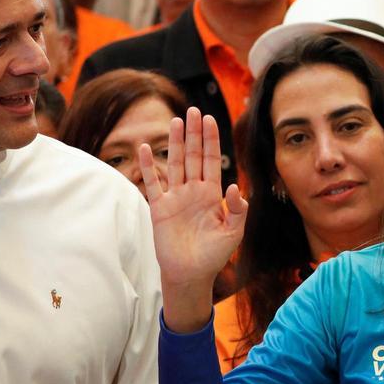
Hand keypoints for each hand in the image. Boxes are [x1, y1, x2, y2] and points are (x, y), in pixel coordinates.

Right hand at [140, 107, 247, 331]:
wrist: (191, 274)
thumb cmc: (214, 254)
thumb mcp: (234, 232)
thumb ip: (238, 209)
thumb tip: (236, 185)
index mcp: (212, 193)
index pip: (211, 160)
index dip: (211, 140)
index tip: (210, 119)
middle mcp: (193, 190)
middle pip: (193, 155)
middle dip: (193, 134)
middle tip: (192, 110)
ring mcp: (176, 197)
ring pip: (174, 164)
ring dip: (174, 143)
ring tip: (175, 121)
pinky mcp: (159, 208)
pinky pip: (153, 183)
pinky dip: (149, 167)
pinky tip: (146, 149)